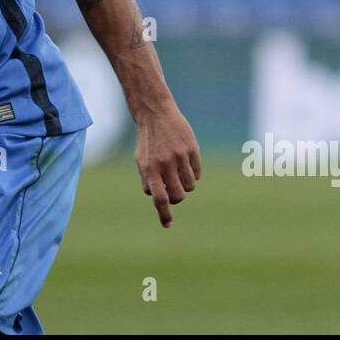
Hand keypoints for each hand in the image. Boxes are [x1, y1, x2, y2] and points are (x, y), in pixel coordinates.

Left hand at [134, 101, 201, 227]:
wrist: (156, 114)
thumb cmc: (148, 142)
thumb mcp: (142, 161)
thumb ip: (150, 182)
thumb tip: (161, 201)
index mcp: (150, 169)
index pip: (159, 198)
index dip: (164, 213)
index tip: (167, 225)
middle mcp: (165, 164)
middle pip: (178, 196)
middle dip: (177, 197)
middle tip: (172, 188)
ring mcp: (180, 156)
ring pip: (190, 186)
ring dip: (185, 185)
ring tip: (178, 172)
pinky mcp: (192, 149)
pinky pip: (197, 173)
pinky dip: (193, 173)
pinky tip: (185, 162)